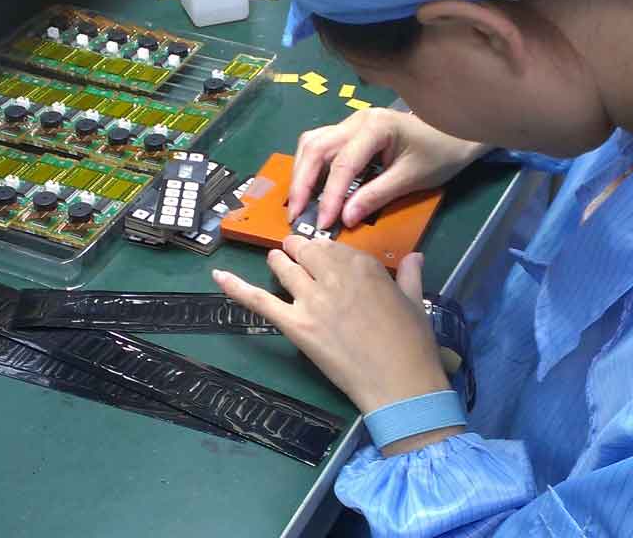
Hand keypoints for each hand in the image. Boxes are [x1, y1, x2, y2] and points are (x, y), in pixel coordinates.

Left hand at [213, 236, 451, 415]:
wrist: (401, 385)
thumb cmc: (412, 345)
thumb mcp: (415, 302)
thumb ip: (410, 275)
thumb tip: (414, 256)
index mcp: (363, 265)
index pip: (332, 247)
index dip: (325, 252)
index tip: (324, 258)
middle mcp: (333, 274)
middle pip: (303, 251)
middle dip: (297, 250)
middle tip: (295, 253)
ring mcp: (311, 299)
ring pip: (283, 267)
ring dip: (278, 261)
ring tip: (276, 260)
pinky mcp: (295, 324)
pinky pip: (258, 300)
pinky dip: (236, 287)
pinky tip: (217, 274)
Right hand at [289, 109, 489, 229]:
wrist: (457, 133)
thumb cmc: (439, 155)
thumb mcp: (411, 179)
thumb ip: (376, 196)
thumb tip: (344, 218)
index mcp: (375, 127)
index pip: (342, 164)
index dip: (330, 196)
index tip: (324, 223)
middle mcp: (356, 120)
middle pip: (316, 148)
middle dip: (302, 183)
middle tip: (296, 214)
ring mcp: (351, 122)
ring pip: (312, 142)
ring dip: (301, 172)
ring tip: (298, 202)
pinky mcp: (350, 130)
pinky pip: (320, 144)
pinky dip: (310, 165)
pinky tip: (309, 186)